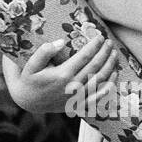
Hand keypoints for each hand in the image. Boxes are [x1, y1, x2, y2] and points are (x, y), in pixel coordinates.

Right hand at [5, 32, 119, 114]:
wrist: (27, 101)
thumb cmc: (29, 78)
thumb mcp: (31, 64)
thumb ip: (44, 51)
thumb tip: (61, 41)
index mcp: (62, 75)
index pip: (84, 56)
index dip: (94, 45)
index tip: (100, 36)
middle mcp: (72, 87)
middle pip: (95, 67)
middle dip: (105, 52)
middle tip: (109, 42)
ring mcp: (77, 98)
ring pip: (100, 80)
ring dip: (110, 66)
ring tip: (114, 54)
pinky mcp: (78, 105)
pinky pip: (99, 97)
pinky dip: (109, 86)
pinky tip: (114, 75)